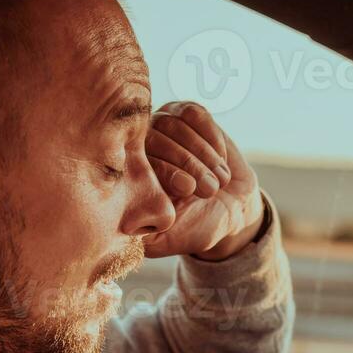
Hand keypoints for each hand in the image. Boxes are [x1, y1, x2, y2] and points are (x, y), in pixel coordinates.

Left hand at [142, 101, 264, 259]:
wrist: (231, 210)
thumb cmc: (195, 227)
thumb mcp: (167, 238)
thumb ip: (142, 233)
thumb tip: (122, 224)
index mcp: (129, 173)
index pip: (138, 159)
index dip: (165, 171)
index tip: (188, 189)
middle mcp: (141, 145)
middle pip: (156, 136)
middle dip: (189, 164)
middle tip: (209, 190)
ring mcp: (162, 126)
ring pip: (175, 123)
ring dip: (203, 154)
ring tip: (219, 181)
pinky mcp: (185, 114)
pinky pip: (195, 113)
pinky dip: (211, 137)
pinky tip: (220, 160)